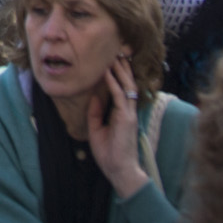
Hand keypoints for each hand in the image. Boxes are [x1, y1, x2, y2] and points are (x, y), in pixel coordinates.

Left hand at [85, 60, 148, 200]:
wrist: (119, 170)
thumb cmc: (109, 154)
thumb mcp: (97, 130)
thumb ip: (96, 112)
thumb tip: (94, 96)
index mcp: (122, 114)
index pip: (122, 90)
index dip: (118, 76)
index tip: (113, 62)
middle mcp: (128, 111)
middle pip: (128, 84)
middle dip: (123, 68)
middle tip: (118, 52)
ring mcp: (128, 114)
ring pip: (127, 86)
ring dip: (120, 71)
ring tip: (115, 56)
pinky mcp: (126, 118)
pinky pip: (120, 96)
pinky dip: (113, 83)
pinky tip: (107, 73)